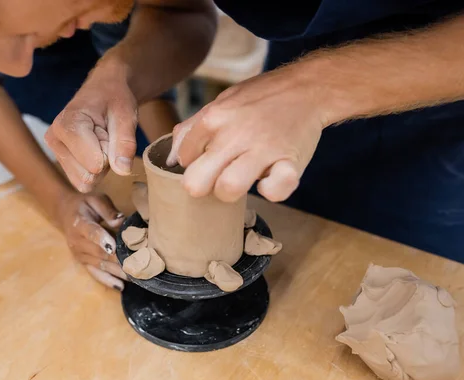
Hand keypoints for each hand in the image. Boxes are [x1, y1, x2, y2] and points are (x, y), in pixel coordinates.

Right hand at [45, 64, 137, 192]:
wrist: (103, 91)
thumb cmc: (114, 99)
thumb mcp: (126, 115)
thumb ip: (125, 143)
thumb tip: (123, 171)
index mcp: (67, 125)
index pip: (94, 164)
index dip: (110, 153)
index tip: (109, 132)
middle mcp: (54, 139)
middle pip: (88, 176)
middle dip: (104, 162)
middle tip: (106, 138)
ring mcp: (55, 151)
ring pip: (85, 181)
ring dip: (100, 167)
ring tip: (100, 141)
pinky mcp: (60, 160)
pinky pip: (82, 181)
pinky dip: (94, 169)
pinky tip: (94, 149)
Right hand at [57, 192, 127, 290]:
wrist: (66, 212)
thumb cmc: (85, 205)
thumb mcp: (96, 199)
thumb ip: (108, 210)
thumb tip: (121, 221)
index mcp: (79, 223)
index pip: (92, 232)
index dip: (103, 239)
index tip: (114, 246)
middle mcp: (77, 242)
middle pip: (99, 253)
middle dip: (118, 260)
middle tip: (137, 264)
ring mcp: (80, 255)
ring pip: (100, 265)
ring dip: (117, 272)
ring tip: (134, 276)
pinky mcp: (83, 263)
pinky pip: (95, 273)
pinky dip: (108, 280)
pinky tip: (120, 286)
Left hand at [167, 66, 326, 202]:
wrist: (307, 88)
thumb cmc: (260, 99)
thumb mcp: (221, 103)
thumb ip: (192, 129)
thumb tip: (172, 159)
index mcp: (213, 118)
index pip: (185, 159)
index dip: (196, 163)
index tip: (211, 159)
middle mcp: (234, 134)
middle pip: (196, 183)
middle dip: (203, 187)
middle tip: (217, 178)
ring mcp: (262, 149)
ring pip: (228, 189)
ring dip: (231, 191)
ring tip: (241, 179)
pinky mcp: (290, 162)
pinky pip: (275, 191)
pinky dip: (271, 190)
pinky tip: (269, 179)